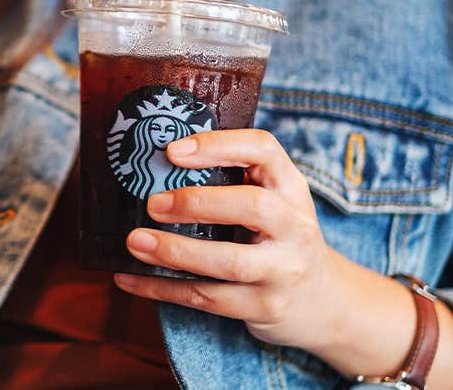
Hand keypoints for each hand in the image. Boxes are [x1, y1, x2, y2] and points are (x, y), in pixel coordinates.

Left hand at [112, 129, 348, 350]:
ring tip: (135, 242)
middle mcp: (293, 226)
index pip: (264, 151)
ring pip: (229, 261)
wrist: (324, 301)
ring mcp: (282, 270)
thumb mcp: (274, 200)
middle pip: (253, 207)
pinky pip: (207, 298)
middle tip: (153, 203)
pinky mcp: (264, 307)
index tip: (174, 150)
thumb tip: (156, 163)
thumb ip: (234, 180)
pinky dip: (162, 288)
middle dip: (197, 203)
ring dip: (176, 252)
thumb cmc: (280, 238)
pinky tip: (128, 278)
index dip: (219, 146)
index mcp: (291, 188)